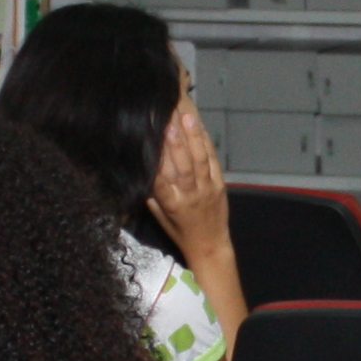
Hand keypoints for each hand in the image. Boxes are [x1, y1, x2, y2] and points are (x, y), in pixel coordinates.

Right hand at [149, 94, 232, 257]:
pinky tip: (200, 127)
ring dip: (193, 136)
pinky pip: (213, 161)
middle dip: (175, 141)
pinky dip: (207, 143)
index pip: (161, 177)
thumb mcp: (159, 215)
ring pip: (199, 160)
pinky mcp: (220, 184)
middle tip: (168, 117)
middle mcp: (190, 195)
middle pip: (182, 164)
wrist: (209, 244)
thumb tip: (140, 168)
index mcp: (171, 204)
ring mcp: (207, 188)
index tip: (149, 137)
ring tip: (186, 115)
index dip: (155, 157)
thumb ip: (151, 193)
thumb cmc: (179, 230)